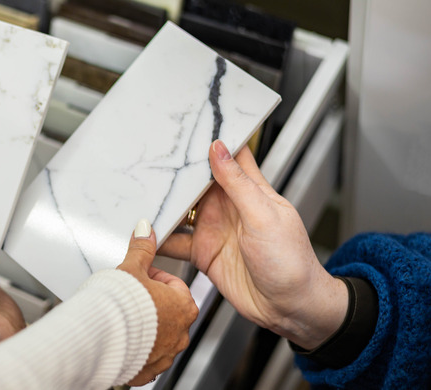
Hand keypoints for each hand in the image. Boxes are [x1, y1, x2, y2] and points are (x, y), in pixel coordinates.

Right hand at [118, 219, 197, 385]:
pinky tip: (121, 337)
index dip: (153, 277)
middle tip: (129, 296)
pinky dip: (137, 348)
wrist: (97, 339)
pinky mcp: (149, 370)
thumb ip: (142, 249)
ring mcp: (166, 354)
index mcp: (183, 305)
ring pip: (158, 334)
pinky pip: (146, 356)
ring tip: (123, 317)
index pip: (173, 283)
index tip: (138, 277)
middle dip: (150, 302)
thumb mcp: (131, 269)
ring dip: (144, 326)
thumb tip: (146, 230)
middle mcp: (180, 332)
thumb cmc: (118, 306)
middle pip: (167, 310)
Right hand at [160, 140, 347, 349]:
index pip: (230, 154)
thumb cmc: (291, 261)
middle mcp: (228, 206)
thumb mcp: (264, 216)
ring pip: (180, 209)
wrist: (290, 308)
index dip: (212, 138)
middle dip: (175, 170)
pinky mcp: (201, 252)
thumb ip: (239, 183)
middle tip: (149, 157)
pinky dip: (157, 237)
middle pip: (195, 181)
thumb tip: (219, 149)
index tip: (189, 123)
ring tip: (139, 191)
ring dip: (163, 203)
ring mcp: (212, 229)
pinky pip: (173, 241)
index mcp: (249, 190)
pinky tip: (142, 231)